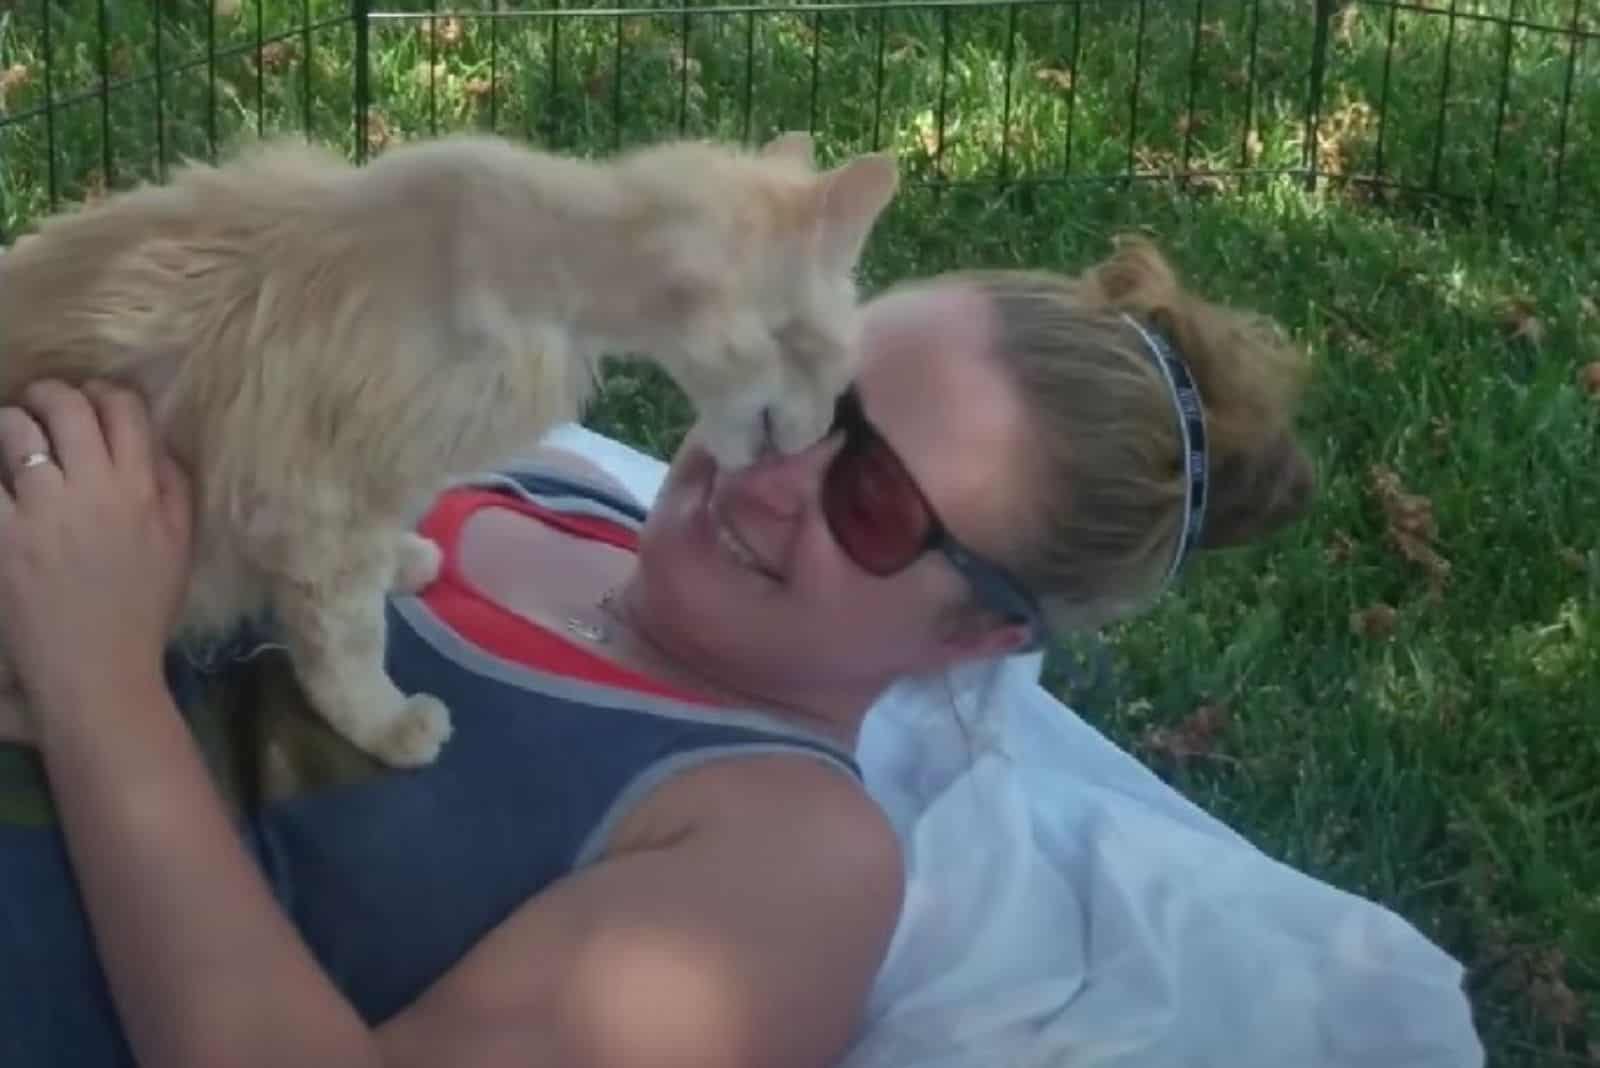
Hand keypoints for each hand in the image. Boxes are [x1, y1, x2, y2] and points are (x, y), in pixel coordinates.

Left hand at [0, 379, 192, 715]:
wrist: (97, 672)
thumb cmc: (141, 612)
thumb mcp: (179, 547)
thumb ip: (175, 488)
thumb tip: (159, 441)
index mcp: (141, 490)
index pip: (124, 409)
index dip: (105, 394)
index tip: (93, 403)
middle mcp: (94, 490)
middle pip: (66, 407)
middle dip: (50, 396)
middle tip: (41, 410)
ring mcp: (41, 511)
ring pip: (14, 430)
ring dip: (10, 426)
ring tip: (10, 443)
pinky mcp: (1, 536)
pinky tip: (0, 483)